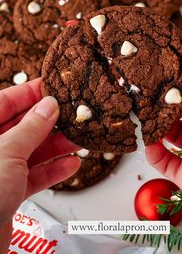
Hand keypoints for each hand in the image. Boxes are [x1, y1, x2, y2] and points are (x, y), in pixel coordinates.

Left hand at [0, 79, 79, 252]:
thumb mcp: (7, 152)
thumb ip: (30, 128)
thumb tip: (48, 107)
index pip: (5, 102)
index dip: (29, 92)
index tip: (51, 87)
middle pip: (22, 127)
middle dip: (49, 121)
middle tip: (70, 113)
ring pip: (31, 151)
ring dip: (57, 146)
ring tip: (77, 139)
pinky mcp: (8, 192)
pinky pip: (34, 176)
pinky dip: (53, 171)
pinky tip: (70, 165)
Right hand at [146, 41, 181, 240]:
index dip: (177, 82)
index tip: (158, 71)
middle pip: (180, 114)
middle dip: (162, 104)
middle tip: (143, 92)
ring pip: (170, 137)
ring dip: (155, 127)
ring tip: (140, 116)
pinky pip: (165, 163)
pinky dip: (154, 154)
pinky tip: (148, 143)